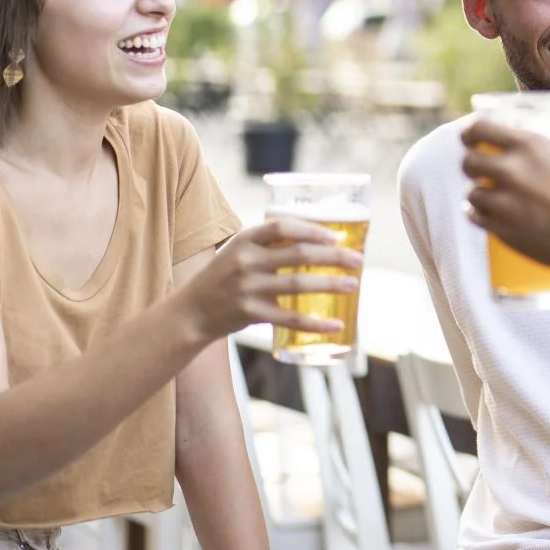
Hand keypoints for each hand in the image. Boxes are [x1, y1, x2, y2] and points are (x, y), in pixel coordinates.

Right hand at [177, 218, 362, 343]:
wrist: (191, 313)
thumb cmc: (225, 277)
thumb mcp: (240, 252)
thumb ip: (271, 244)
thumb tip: (320, 240)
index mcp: (245, 239)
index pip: (282, 226)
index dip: (312, 229)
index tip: (336, 236)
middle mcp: (245, 260)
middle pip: (299, 254)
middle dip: (334, 256)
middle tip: (358, 260)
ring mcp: (247, 287)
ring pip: (299, 284)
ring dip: (331, 284)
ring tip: (353, 285)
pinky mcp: (250, 313)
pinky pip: (290, 318)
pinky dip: (315, 322)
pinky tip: (336, 324)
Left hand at [461, 118, 549, 271]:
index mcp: (531, 146)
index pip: (481, 129)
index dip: (470, 133)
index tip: (470, 139)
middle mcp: (511, 170)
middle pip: (468, 161)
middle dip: (472, 165)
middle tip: (480, 170)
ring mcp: (504, 202)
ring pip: (471, 193)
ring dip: (478, 193)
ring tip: (488, 197)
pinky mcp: (502, 230)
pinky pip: (476, 218)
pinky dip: (479, 215)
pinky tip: (487, 215)